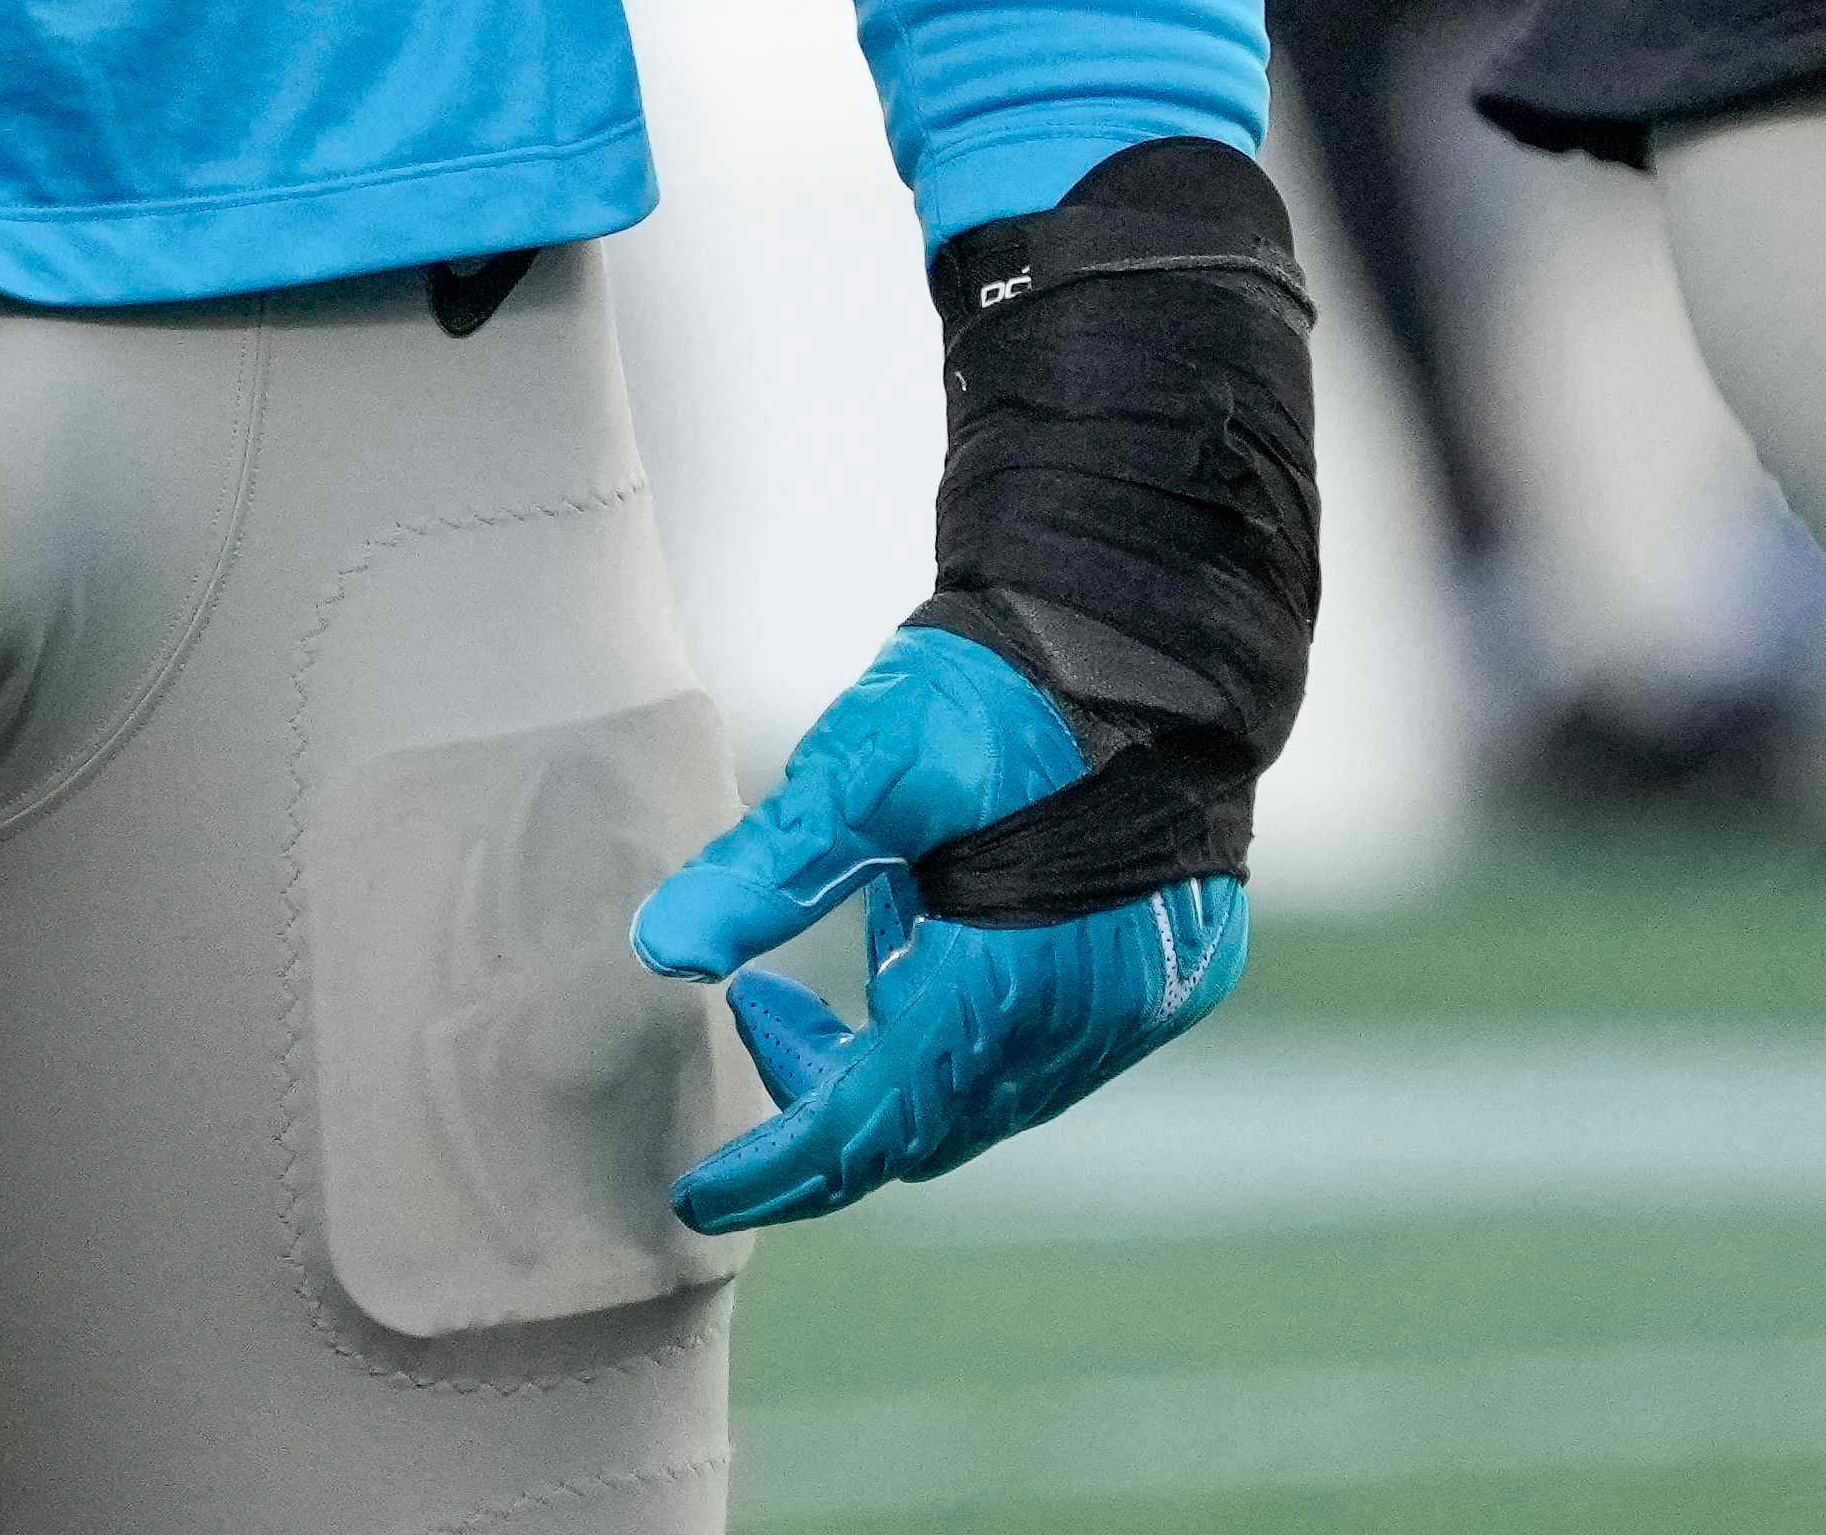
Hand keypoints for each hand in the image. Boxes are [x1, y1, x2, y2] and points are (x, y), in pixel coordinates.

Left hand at [634, 619, 1249, 1232]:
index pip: (863, 1131)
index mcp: (997, 992)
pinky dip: (973, 1037)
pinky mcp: (1165, 982)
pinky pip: (1048, 1056)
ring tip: (862, 949)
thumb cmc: (996, 696)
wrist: (1144, 633)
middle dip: (828, 1097)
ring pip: (986, 1100)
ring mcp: (1132, 1014)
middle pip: (923, 1128)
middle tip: (760, 1009)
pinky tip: (942, 948)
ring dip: (903, 1065)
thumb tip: (660, 951)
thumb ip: (767, 870)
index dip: (774, 1170)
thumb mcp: (862, 771)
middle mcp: (1076, 1031)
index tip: (698, 1192)